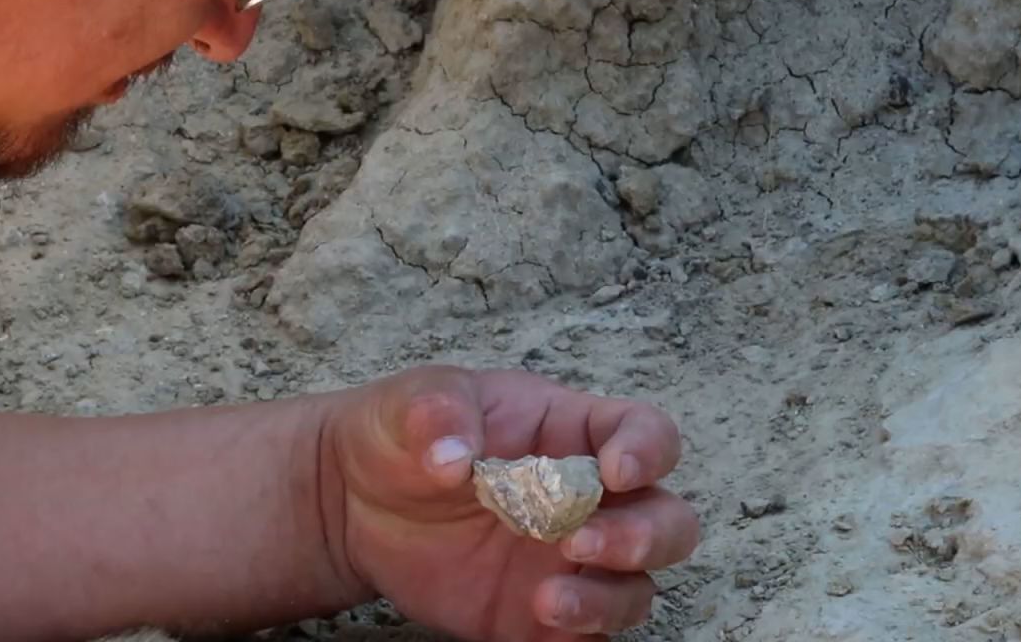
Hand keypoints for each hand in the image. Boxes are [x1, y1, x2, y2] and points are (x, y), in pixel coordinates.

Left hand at [325, 366, 699, 640]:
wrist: (353, 501)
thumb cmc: (401, 433)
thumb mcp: (412, 401)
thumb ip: (437, 412)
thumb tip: (455, 458)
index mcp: (573, 431)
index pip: (647, 433)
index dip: (648, 450)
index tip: (616, 470)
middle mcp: (588, 498)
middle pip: (667, 520)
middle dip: (645, 535)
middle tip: (582, 541)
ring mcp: (569, 560)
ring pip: (636, 587)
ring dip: (610, 596)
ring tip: (548, 600)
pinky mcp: (540, 616)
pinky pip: (588, 636)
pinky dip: (580, 635)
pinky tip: (539, 624)